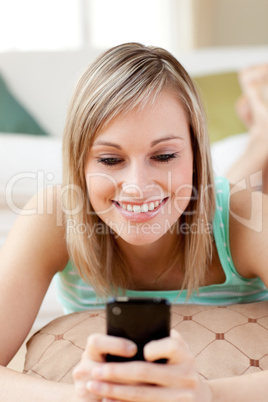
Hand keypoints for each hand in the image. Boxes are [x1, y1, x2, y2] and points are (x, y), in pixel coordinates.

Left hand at [72, 330, 211, 400]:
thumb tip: (131, 330)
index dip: (152, 348)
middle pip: (145, 372)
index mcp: (184, 354)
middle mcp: (186, 376)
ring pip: (141, 393)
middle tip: (95, 370)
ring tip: (93, 386)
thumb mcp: (175, 347)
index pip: (170, 347)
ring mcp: (180, 398)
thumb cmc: (176, 362)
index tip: (132, 349)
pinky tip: (107, 400)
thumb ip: (159, 339)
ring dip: (114, 390)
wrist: (197, 395)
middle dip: (116, 371)